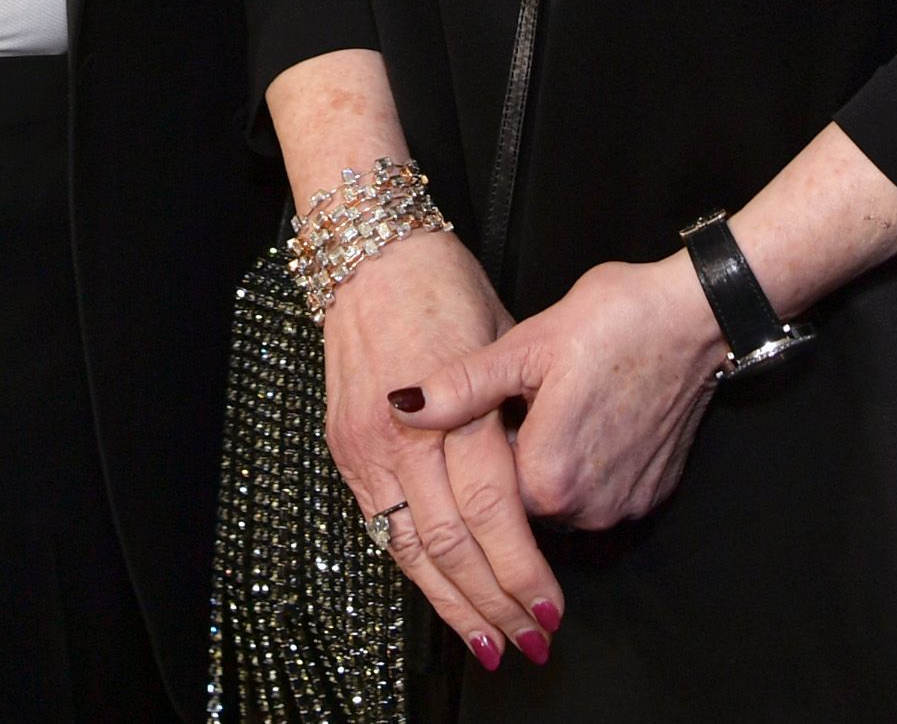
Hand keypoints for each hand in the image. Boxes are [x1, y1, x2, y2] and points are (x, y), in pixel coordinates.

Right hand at [325, 229, 561, 671]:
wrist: (370, 255)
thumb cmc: (446, 287)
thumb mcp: (504, 339)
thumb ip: (518, 418)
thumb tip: (547, 484)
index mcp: (450, 404)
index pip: (492, 510)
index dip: (522, 567)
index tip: (551, 605)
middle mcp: (402, 434)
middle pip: (451, 542)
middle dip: (494, 601)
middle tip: (529, 639)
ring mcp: (366, 446)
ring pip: (410, 548)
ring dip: (453, 602)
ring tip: (489, 642)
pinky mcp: (345, 450)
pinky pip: (380, 527)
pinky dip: (413, 569)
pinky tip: (441, 596)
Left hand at [412, 253, 729, 533]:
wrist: (696, 315)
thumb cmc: (613, 320)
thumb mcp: (526, 345)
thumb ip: (460, 387)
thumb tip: (399, 404)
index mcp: (547, 477)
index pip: (483, 490)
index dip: (485, 443)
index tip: (501, 401)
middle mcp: (588, 509)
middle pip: (521, 499)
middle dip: (516, 455)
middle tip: (532, 395)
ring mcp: (624, 507)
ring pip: (561, 499)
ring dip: (552, 462)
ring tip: (565, 401)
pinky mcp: (652, 496)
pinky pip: (600, 494)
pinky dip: (590, 465)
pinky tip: (596, 416)